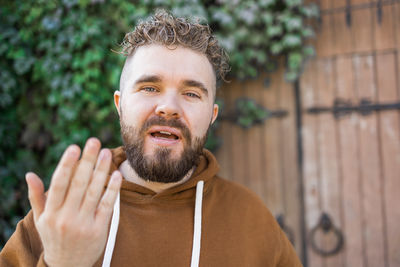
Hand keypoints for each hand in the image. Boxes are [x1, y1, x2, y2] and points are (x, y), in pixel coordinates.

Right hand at [26, 138, 121, 266]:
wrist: (67, 266)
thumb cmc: (54, 236)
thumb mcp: (42, 219)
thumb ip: (38, 196)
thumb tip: (30, 174)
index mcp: (51, 212)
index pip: (59, 183)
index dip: (67, 164)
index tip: (74, 147)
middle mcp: (66, 217)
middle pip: (79, 183)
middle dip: (87, 161)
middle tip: (94, 141)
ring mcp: (84, 223)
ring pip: (94, 192)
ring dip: (101, 170)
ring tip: (106, 153)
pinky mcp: (99, 229)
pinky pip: (106, 205)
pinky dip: (112, 190)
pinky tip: (116, 175)